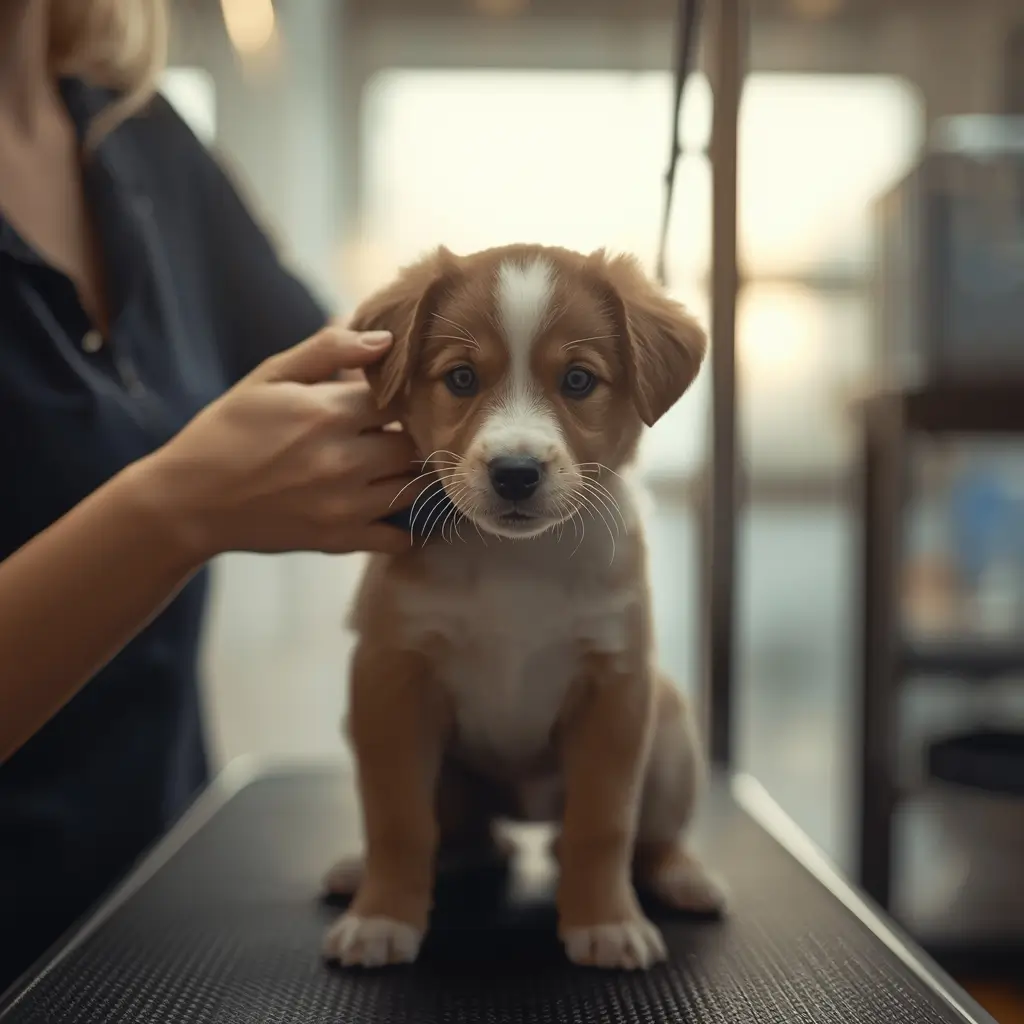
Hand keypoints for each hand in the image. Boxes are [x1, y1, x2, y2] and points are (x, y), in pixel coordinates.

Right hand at [138, 327, 421, 557]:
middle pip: (414, 444)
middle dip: (411, 436)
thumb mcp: (269, 376)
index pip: (399, 398)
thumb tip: (385, 339)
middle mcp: (344, 460)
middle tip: (396, 434)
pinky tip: (390, 507)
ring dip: (412, 475)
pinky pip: (399, 538)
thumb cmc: (228, 430)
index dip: (402, 396)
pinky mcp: (339, 540)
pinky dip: (406, 526)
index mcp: (327, 413)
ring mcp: (345, 505)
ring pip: (415, 487)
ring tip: (395, 466)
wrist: (189, 500)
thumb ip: (328, 351)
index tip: (392, 399)